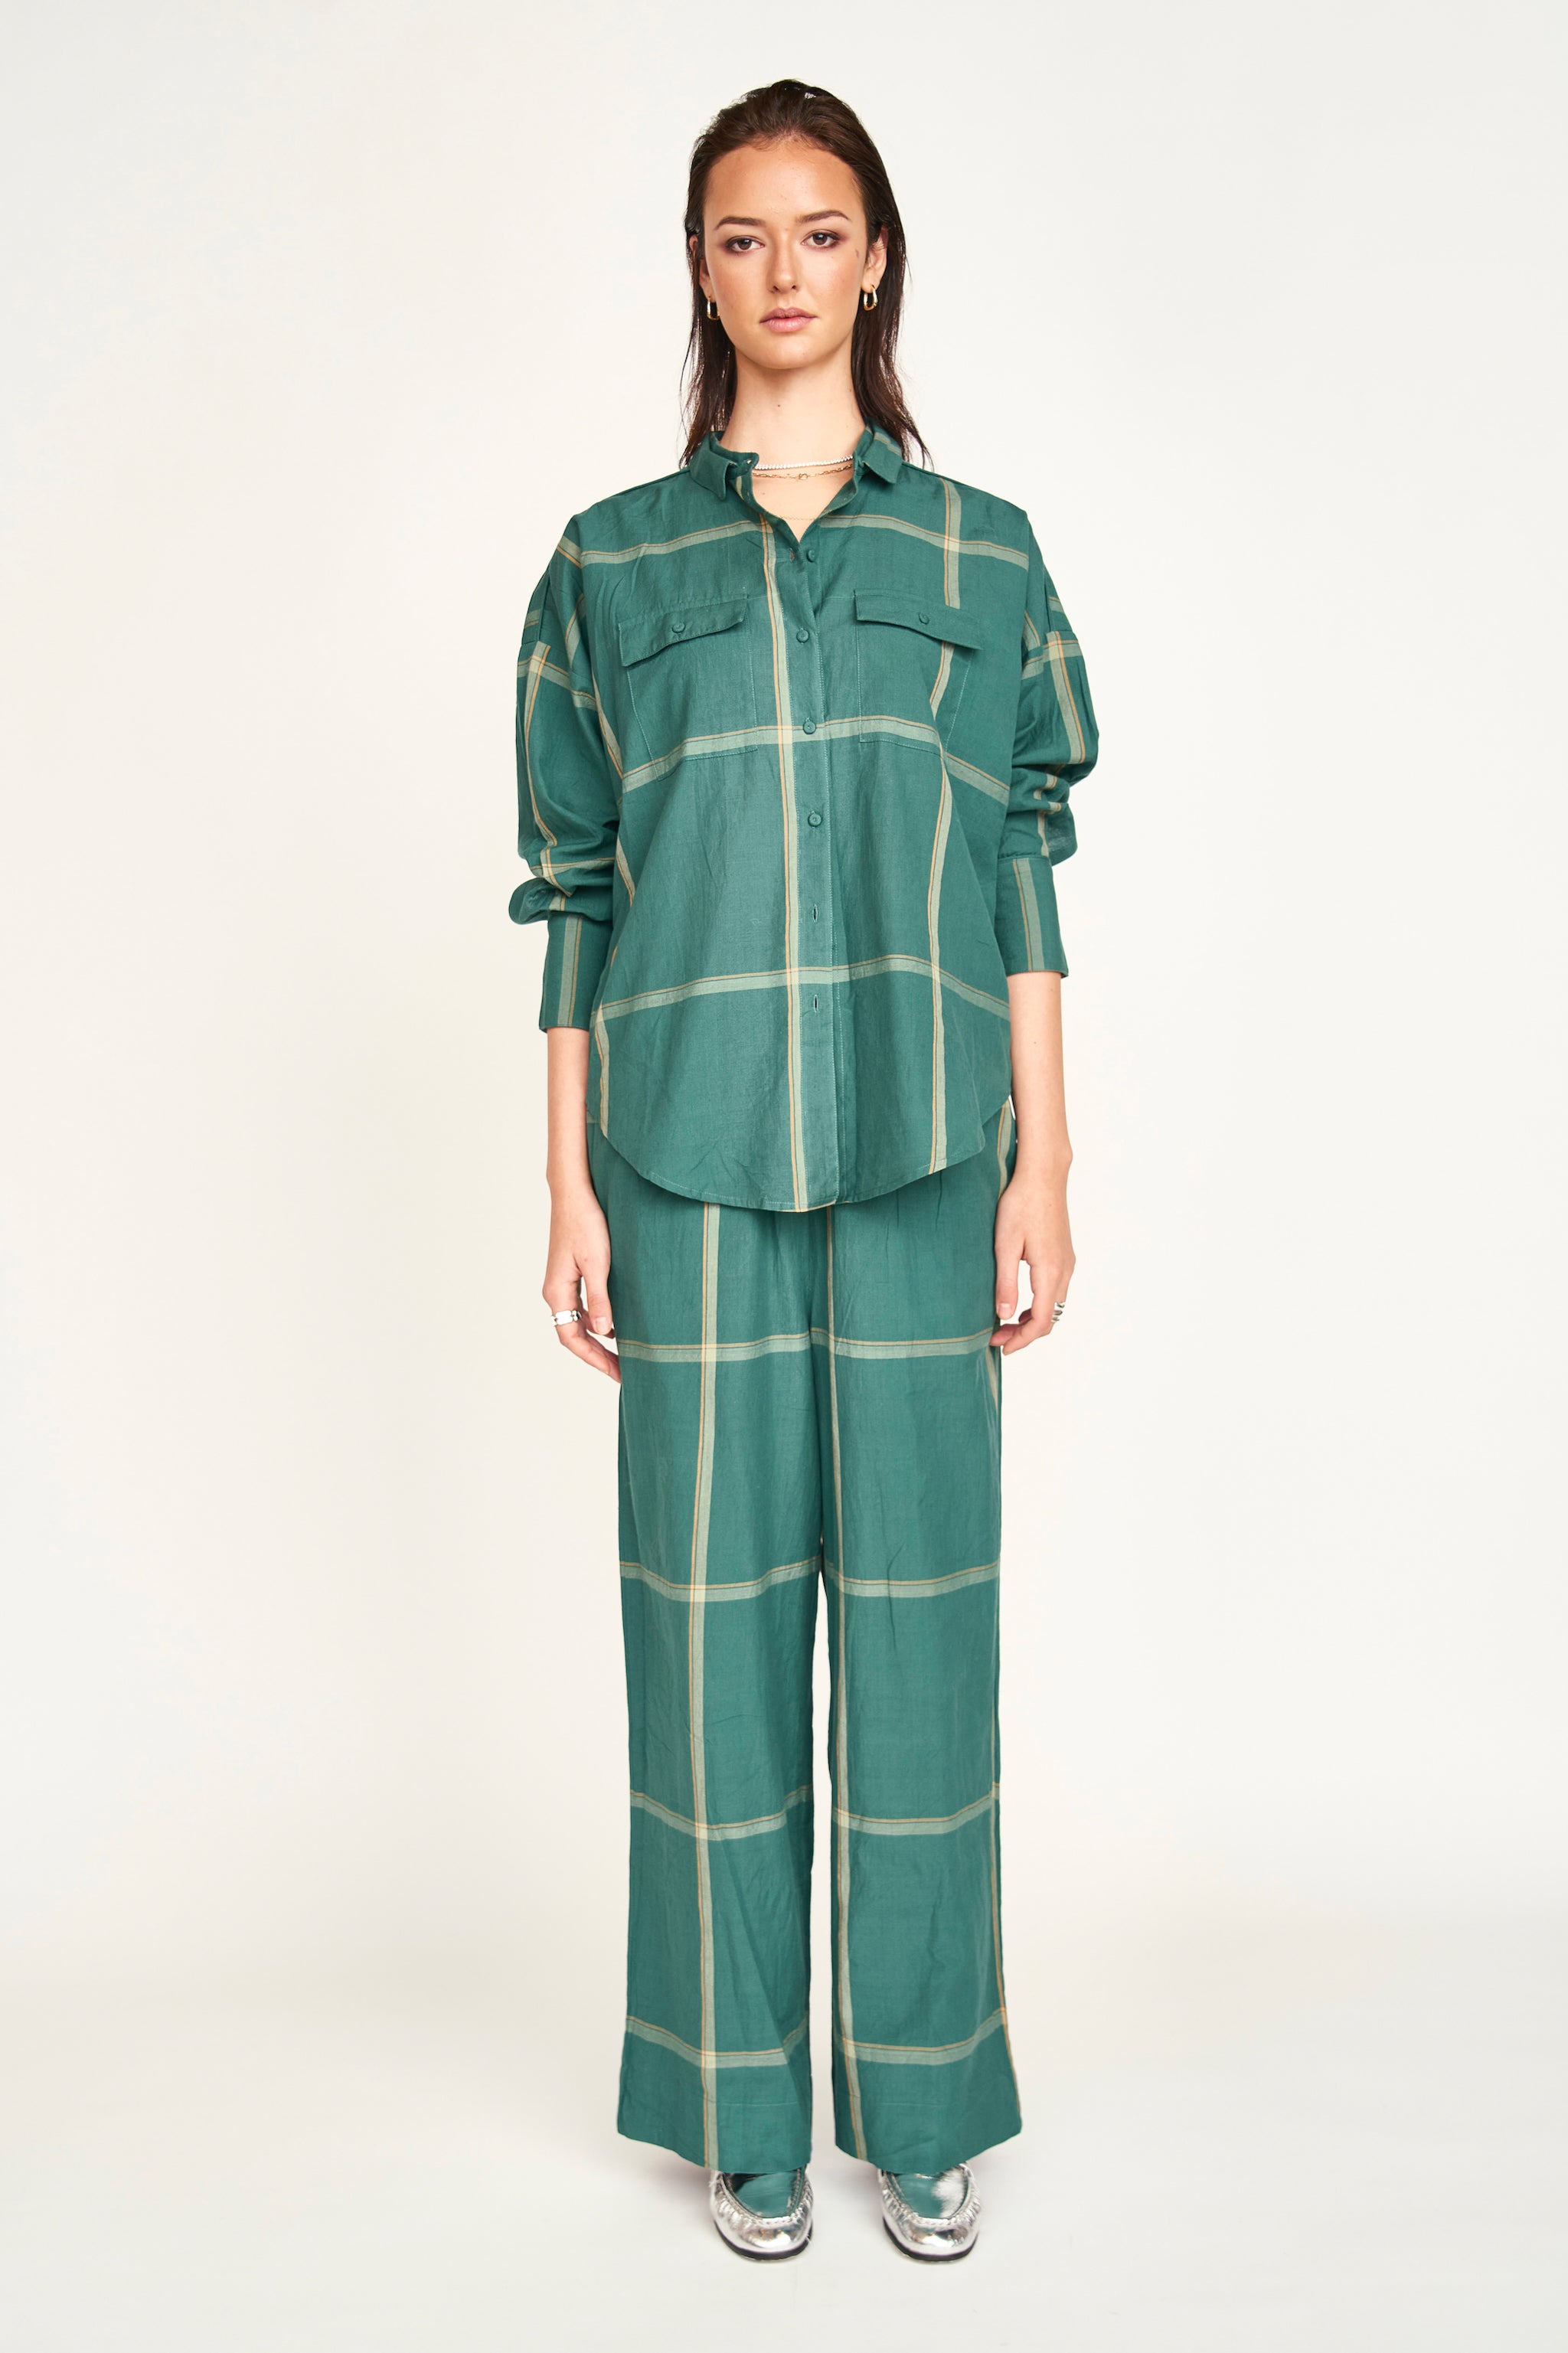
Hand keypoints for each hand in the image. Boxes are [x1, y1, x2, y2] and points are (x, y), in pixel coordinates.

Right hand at [543, 1180, 619, 1382]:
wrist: (574, 1192)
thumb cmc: (585, 1223)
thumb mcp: (597, 1264)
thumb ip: (600, 1300)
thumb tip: (604, 1333)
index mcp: (557, 1292)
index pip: (571, 1338)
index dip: (593, 1358)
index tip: (615, 1372)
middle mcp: (556, 1291)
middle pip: (574, 1334)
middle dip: (598, 1354)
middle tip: (624, 1370)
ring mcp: (563, 1282)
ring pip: (579, 1321)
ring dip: (599, 1338)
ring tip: (624, 1351)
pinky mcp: (572, 1272)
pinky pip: (584, 1306)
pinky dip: (599, 1319)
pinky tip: (618, 1322)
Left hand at [991, 1163, 1073, 1354]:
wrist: (1043, 1175)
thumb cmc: (1020, 1205)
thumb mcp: (1005, 1245)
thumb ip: (1005, 1283)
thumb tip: (1004, 1316)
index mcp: (1049, 1272)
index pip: (1040, 1322)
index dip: (1021, 1340)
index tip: (1000, 1347)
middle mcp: (1064, 1270)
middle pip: (1050, 1319)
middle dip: (1024, 1334)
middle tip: (996, 1336)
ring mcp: (1068, 1262)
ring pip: (1054, 1306)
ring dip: (1032, 1320)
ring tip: (1004, 1322)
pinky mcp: (1064, 1254)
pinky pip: (1056, 1291)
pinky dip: (1039, 1304)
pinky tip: (1020, 1300)